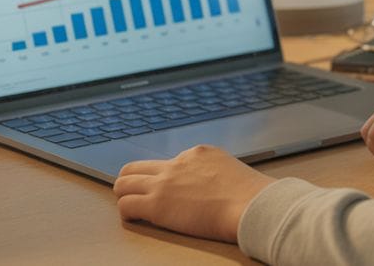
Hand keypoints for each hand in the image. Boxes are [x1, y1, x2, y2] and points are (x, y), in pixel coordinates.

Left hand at [113, 144, 273, 242]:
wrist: (250, 204)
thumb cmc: (250, 194)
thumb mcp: (231, 169)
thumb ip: (214, 172)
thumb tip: (210, 185)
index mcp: (197, 153)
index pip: (166, 162)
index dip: (163, 178)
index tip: (165, 190)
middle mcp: (177, 163)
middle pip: (136, 167)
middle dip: (131, 181)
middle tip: (135, 195)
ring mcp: (164, 183)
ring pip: (123, 183)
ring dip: (124, 195)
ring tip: (131, 207)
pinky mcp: (157, 205)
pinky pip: (126, 205)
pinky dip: (126, 213)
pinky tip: (136, 219)